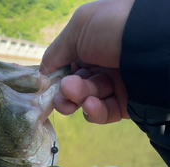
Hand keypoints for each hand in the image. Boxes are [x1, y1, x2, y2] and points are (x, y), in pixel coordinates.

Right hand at [40, 0, 134, 123]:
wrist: (151, 45)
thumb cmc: (114, 27)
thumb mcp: (78, 27)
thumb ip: (56, 51)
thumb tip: (42, 73)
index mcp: (92, 43)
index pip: (67, 65)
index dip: (55, 76)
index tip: (46, 84)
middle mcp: (103, 63)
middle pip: (74, 85)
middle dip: (65, 91)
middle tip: (64, 92)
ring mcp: (114, 84)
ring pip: (86, 99)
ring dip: (77, 98)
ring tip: (75, 94)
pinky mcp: (124, 104)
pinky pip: (102, 113)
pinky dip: (93, 111)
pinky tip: (91, 105)